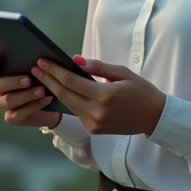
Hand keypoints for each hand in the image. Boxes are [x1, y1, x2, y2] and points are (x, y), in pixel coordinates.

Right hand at [0, 58, 61, 128]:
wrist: (49, 104)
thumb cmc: (38, 82)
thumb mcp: (34, 71)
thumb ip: (29, 63)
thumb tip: (35, 58)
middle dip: (13, 82)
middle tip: (28, 80)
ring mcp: (2, 105)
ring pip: (8, 100)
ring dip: (26, 95)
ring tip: (41, 91)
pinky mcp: (11, 118)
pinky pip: (18, 114)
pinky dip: (33, 106)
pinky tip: (44, 100)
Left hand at [31, 56, 166, 135]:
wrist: (154, 117)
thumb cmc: (141, 91)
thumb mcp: (122, 73)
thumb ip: (97, 67)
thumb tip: (74, 60)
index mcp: (105, 96)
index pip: (71, 81)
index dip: (54, 70)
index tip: (42, 61)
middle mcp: (97, 113)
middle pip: (65, 94)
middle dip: (48, 80)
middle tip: (36, 68)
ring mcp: (94, 124)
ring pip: (68, 104)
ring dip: (55, 90)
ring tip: (43, 77)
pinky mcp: (94, 130)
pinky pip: (76, 112)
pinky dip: (67, 100)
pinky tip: (59, 90)